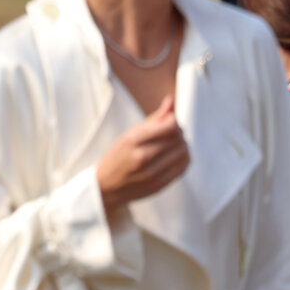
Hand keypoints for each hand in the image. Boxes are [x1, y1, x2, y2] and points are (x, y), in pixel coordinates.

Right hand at [96, 96, 187, 212]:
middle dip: (178, 133)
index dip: (173, 121)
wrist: (106, 187)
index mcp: (132, 140)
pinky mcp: (159, 185)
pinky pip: (183, 167)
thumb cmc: (117, 157)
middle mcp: (142, 157)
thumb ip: (153, 119)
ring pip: (184, 152)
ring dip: (182, 145)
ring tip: (171, 145)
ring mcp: (151, 173)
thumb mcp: (128, 135)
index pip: (170, 125)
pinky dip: (183, 158)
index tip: (168, 122)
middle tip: (170, 134)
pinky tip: (174, 157)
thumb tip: (171, 101)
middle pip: (178, 138)